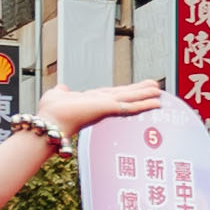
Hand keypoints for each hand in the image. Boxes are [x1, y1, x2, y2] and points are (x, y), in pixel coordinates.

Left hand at [36, 81, 169, 140]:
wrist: (49, 122)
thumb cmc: (50, 113)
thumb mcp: (56, 95)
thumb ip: (62, 91)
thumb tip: (62, 88)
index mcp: (92, 101)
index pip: (113, 94)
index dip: (126, 91)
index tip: (137, 88)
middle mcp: (101, 105)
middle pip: (126, 96)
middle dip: (141, 92)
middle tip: (156, 87)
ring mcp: (106, 107)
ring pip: (130, 100)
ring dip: (145, 96)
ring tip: (159, 91)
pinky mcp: (109, 109)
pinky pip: (130, 106)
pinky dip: (144, 104)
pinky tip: (155, 102)